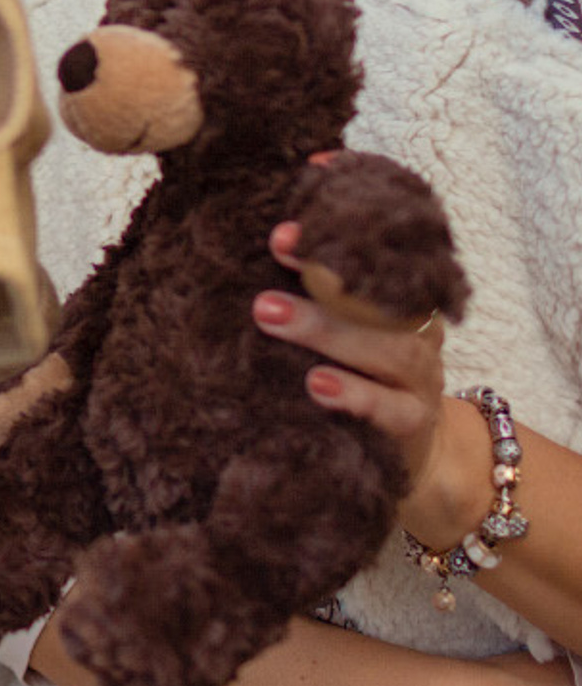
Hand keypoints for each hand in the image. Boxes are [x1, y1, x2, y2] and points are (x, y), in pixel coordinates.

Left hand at [256, 221, 454, 509]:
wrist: (412, 454)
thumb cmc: (359, 373)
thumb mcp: (336, 325)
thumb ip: (308, 286)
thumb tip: (264, 238)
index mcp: (396, 296)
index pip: (371, 256)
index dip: (336, 233)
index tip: (282, 231)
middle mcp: (417, 328)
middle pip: (379, 295)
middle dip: (321, 274)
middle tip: (269, 260)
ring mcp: (421, 376)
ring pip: (390, 349)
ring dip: (326, 330)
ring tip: (271, 315)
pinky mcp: (416, 422)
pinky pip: (394, 409)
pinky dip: (356, 395)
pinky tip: (318, 384)